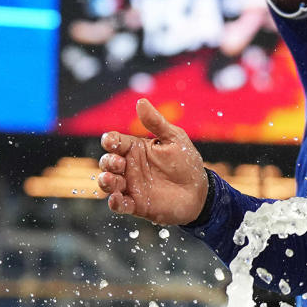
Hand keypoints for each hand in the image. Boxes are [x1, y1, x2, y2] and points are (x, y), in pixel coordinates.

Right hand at [97, 99, 208, 224]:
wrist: (200, 191)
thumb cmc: (186, 163)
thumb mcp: (174, 139)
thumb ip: (156, 123)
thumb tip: (141, 101)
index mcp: (136, 149)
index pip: (115, 142)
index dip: (110, 141)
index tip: (112, 141)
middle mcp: (129, 167)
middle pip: (108, 162)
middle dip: (108, 162)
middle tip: (118, 163)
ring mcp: (131, 186)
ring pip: (109, 184)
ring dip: (106, 182)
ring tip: (111, 180)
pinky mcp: (136, 205)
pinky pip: (120, 205)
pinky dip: (115, 203)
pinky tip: (118, 199)